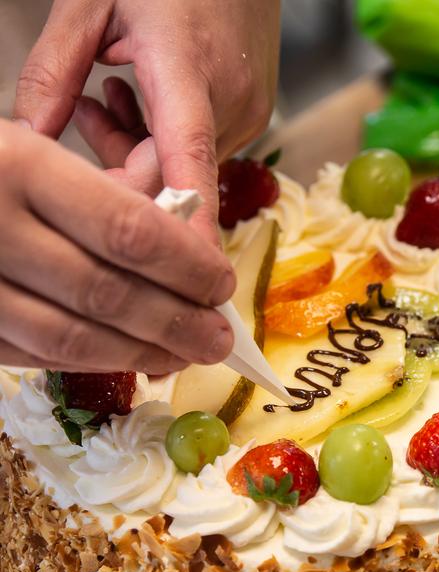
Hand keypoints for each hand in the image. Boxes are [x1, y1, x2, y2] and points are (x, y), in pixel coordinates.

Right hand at [0, 120, 234, 372]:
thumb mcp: (36, 149)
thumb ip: (110, 190)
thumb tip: (189, 236)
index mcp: (17, 167)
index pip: (130, 230)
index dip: (189, 266)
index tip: (222, 285)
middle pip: (109, 294)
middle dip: (178, 323)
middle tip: (219, 339)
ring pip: (73, 339)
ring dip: (141, 354)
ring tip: (186, 356)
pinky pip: (34, 354)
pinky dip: (90, 360)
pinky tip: (129, 357)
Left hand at [13, 0, 280, 240]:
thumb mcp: (90, 1)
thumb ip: (53, 72)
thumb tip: (24, 139)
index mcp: (187, 71)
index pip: (188, 164)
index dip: (186, 228)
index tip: (184, 278)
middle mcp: (229, 105)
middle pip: (174, 176)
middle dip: (124, 169)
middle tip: (85, 113)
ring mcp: (248, 114)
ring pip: (185, 167)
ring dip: (141, 151)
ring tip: (108, 96)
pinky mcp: (252, 115)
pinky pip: (201, 150)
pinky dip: (166, 140)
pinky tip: (140, 99)